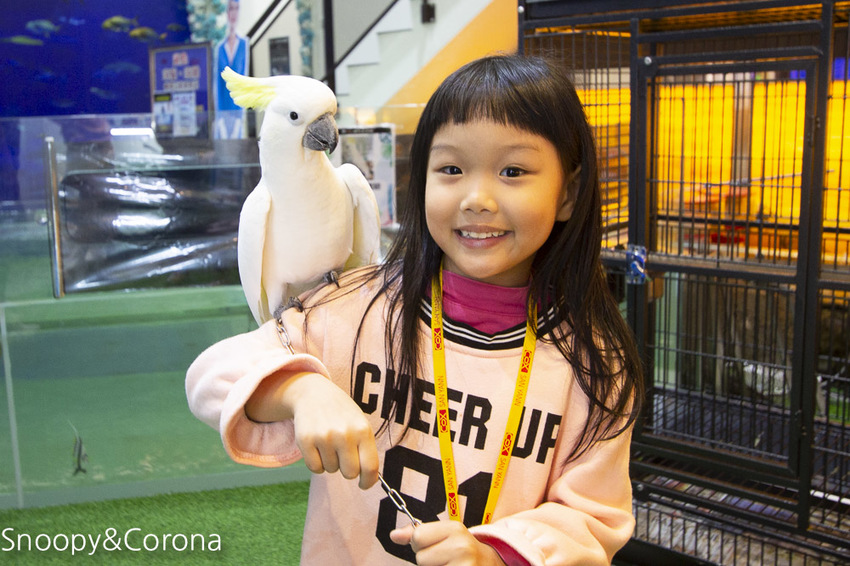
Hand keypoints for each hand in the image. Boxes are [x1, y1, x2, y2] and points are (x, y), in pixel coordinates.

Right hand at [247, 371, 378, 488]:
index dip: (368, 481)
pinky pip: (315, 468)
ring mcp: (324, 437)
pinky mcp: (305, 440)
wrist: (314, 393)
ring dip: (331, 461)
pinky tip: (317, 447)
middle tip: (343, 455)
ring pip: (331, 470)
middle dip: (347, 469)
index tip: (363, 484)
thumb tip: (369, 478)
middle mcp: (345, 434)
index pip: (370, 467)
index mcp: (363, 430)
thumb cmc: (342, 414)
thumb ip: (366, 449)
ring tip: (329, 442)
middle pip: (350, 473)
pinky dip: (317, 462)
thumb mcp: (360, 424)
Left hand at [389, 522, 505, 565]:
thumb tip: (394, 536)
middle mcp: (462, 547)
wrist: (490, 563)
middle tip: (445, 559)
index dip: (420, 544)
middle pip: (421, 558)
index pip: (417, 537)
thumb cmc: (462, 549)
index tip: (434, 546)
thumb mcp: (444, 534)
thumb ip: (418, 533)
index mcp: (455, 529)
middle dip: (428, 561)